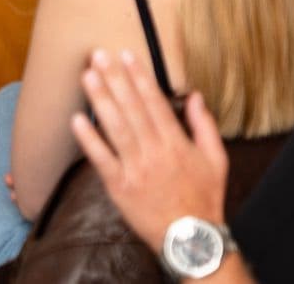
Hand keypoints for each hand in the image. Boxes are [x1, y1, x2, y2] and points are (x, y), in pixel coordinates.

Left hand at [70, 49, 228, 252]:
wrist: (190, 239)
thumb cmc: (203, 198)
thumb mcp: (216, 161)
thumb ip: (205, 126)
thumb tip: (195, 96)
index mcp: (177, 144)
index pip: (155, 103)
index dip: (139, 77)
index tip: (126, 55)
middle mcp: (155, 152)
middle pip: (132, 109)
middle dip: (115, 79)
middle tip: (98, 55)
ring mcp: (136, 169)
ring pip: (116, 128)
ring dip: (101, 100)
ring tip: (88, 75)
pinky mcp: (119, 186)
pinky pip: (101, 159)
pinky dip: (89, 139)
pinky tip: (77, 119)